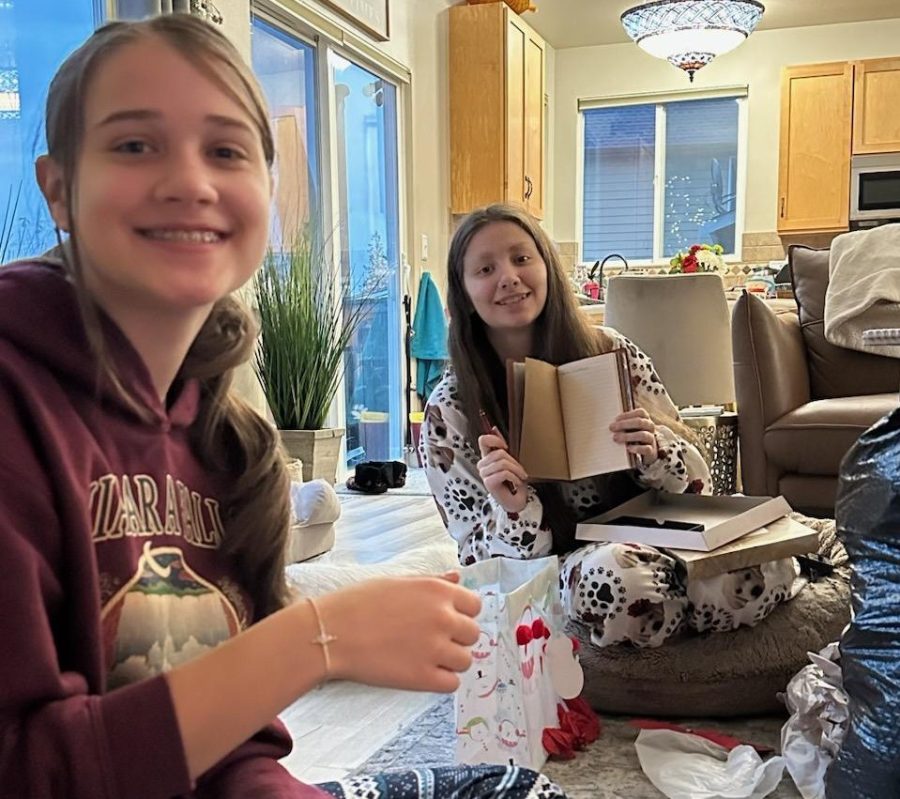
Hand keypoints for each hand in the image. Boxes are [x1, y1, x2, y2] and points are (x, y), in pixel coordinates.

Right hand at [314, 576, 481, 692]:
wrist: (331, 632)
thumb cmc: (359, 602)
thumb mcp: (399, 581)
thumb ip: (433, 582)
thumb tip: (457, 579)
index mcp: (438, 592)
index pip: (475, 606)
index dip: (462, 614)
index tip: (448, 620)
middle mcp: (443, 618)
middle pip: (472, 634)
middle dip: (457, 638)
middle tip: (434, 641)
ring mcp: (435, 649)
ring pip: (465, 660)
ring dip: (451, 661)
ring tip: (427, 657)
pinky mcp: (423, 677)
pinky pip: (452, 683)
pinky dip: (441, 680)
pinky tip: (423, 672)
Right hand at [477, 429, 527, 511]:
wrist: (516, 502)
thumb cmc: (513, 482)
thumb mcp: (510, 460)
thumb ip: (501, 446)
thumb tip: (493, 429)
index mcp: (487, 458)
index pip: (483, 440)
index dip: (495, 440)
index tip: (505, 447)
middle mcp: (483, 465)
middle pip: (499, 453)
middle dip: (514, 462)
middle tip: (520, 471)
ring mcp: (484, 474)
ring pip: (503, 463)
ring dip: (517, 471)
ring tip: (520, 477)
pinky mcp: (488, 482)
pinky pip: (504, 472)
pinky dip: (515, 478)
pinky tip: (516, 483)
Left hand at [610, 408, 658, 465]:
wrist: (647, 451)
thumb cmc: (634, 435)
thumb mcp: (631, 427)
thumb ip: (624, 423)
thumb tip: (611, 423)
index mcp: (645, 419)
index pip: (640, 413)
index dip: (627, 415)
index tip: (616, 419)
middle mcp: (650, 427)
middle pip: (640, 422)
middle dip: (624, 424)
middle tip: (612, 428)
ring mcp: (651, 439)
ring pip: (643, 435)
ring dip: (627, 436)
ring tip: (616, 438)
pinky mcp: (651, 451)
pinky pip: (646, 449)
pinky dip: (637, 448)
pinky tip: (628, 448)